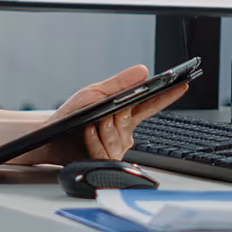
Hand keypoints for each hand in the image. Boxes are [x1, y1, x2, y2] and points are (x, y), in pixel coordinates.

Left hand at [28, 65, 187, 165]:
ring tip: (91, 124)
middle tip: (106, 113)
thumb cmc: (70, 115)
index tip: (182, 84)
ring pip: (120, 139)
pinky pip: (107, 152)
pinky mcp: (106, 160)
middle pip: (132, 122)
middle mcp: (124, 131)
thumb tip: (143, 71)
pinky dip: (95, 141)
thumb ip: (119, 84)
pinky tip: (88, 133)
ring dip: (103, 130)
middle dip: (118, 116)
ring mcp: (117, 147)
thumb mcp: (94, 94)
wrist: (49, 137)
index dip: (168, 95)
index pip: (151, 104)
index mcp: (124, 112)